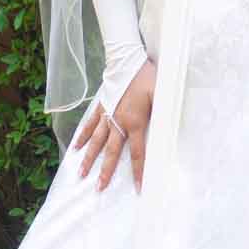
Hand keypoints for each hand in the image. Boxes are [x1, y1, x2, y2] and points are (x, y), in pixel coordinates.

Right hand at [73, 59, 156, 193]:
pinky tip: (75, 148)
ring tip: (81, 175)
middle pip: (111, 152)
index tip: (139, 188)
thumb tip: (172, 127)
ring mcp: (107, 115)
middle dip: (105, 172)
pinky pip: (89, 125)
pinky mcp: (101, 107)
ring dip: (89, 159)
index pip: (137, 152)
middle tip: (99, 189)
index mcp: (135, 122)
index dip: (139, 171)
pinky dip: (82, 137)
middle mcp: (118, 122)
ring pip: (96, 142)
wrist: (127, 59)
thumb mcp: (161, 93)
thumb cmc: (147, 76)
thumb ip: (165, 111)